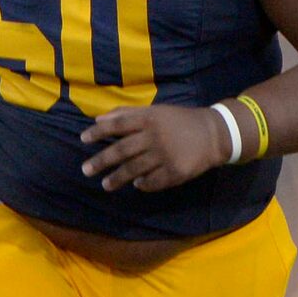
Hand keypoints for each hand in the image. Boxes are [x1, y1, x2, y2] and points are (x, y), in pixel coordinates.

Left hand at [79, 103, 230, 192]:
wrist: (214, 133)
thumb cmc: (180, 121)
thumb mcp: (155, 111)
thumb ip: (127, 113)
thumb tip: (98, 119)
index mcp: (149, 119)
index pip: (118, 125)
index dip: (99, 131)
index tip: (83, 139)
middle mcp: (154, 137)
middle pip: (122, 150)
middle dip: (101, 161)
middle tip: (86, 170)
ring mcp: (164, 156)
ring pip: (134, 169)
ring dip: (117, 178)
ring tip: (105, 185)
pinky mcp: (175, 172)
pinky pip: (153, 182)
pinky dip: (142, 185)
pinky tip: (136, 185)